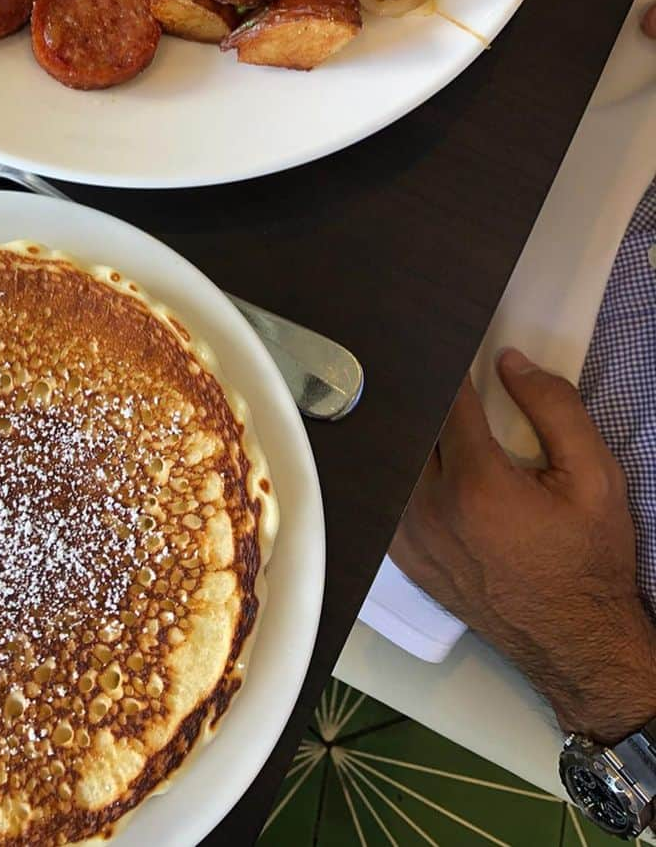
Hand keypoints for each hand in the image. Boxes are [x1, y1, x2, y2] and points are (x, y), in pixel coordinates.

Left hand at [391, 348, 655, 743]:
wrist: (575, 640)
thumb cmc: (589, 560)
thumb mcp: (596, 477)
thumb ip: (556, 409)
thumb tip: (510, 362)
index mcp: (478, 485)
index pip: (448, 400)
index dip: (452, 368)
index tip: (454, 347)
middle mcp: (432, 509)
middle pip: (415, 428)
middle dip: (432, 400)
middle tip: (442, 377)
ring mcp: (410, 536)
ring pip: (399, 461)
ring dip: (417, 437)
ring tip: (438, 420)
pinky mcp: (404, 556)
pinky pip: (391, 497)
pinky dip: (406, 474)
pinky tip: (428, 462)